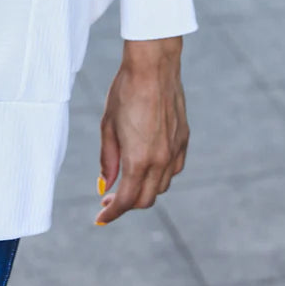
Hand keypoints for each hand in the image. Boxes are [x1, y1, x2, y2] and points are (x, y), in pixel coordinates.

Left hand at [95, 36, 188, 224]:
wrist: (154, 66)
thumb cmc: (125, 92)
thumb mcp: (108, 126)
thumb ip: (108, 159)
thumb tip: (106, 185)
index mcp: (139, 160)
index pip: (128, 201)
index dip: (113, 214)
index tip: (101, 219)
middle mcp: (161, 160)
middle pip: (146, 200)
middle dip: (127, 205)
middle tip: (109, 200)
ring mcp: (175, 151)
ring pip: (161, 186)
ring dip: (144, 191)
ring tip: (127, 182)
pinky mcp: (183, 139)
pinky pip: (174, 169)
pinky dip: (160, 175)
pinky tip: (148, 166)